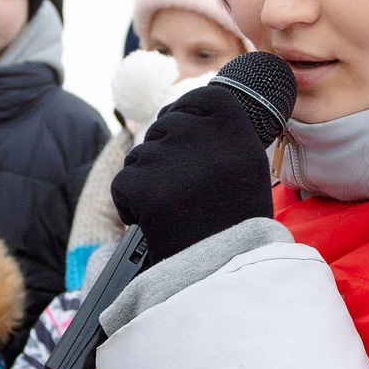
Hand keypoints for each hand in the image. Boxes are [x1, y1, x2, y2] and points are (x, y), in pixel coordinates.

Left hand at [112, 83, 275, 262]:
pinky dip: (131, 206)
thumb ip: (220, 136)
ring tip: (176, 212)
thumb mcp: (246, 169)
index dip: (186, 114)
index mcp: (236, 128)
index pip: (201, 97)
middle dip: (163, 155)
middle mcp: (204, 135)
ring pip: (139, 156)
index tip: (188, 139)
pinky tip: (157, 224)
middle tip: (185, 193)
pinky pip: (122, 183)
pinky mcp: (142, 183)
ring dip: (148, 181)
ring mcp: (170, 157)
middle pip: (163, 127)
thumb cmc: (236, 227)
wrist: (225, 271)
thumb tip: (180, 113)